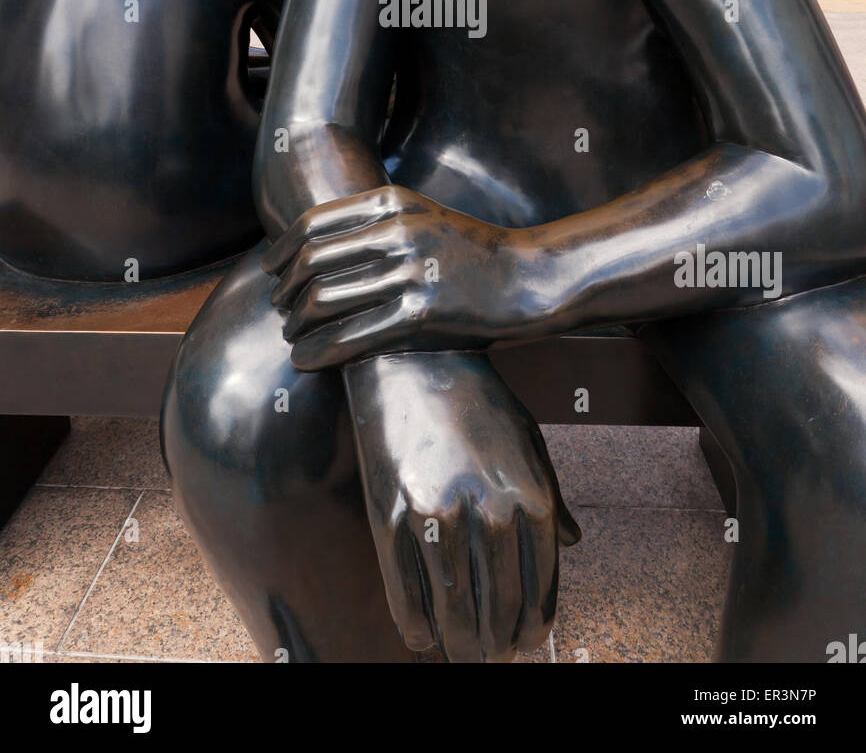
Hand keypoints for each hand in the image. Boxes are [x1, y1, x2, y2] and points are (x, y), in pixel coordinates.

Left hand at [263, 185, 534, 368]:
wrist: (531, 279)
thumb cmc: (473, 254)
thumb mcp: (424, 217)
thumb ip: (377, 222)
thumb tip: (317, 246)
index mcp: (394, 201)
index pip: (313, 223)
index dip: (282, 250)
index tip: (270, 270)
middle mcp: (398, 230)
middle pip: (311, 262)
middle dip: (284, 291)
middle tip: (279, 310)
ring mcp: (411, 271)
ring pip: (324, 300)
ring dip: (296, 324)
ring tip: (291, 337)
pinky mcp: (422, 314)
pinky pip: (353, 336)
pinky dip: (319, 351)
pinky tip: (306, 361)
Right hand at [345, 351, 579, 662]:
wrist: (413, 361)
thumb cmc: (476, 401)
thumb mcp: (529, 440)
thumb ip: (552, 495)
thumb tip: (575, 543)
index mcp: (530, 495)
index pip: (541, 585)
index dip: (535, 623)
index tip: (529, 642)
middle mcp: (488, 512)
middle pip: (499, 607)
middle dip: (499, 644)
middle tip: (494, 658)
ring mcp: (437, 517)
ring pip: (454, 611)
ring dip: (462, 644)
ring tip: (465, 654)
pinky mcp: (390, 517)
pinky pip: (406, 592)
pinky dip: (416, 625)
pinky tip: (423, 634)